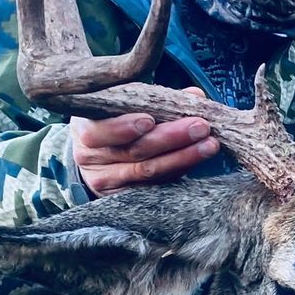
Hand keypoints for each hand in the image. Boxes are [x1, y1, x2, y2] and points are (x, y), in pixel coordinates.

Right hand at [72, 88, 221, 194]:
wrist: (94, 153)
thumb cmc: (113, 118)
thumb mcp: (122, 102)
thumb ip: (153, 97)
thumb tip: (194, 96)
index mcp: (84, 129)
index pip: (100, 131)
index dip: (123, 127)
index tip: (149, 119)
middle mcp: (89, 158)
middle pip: (133, 152)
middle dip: (170, 139)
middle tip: (201, 127)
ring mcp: (105, 182)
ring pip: (147, 172)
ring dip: (182, 158)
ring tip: (209, 145)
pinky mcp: (121, 198)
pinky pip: (153, 187)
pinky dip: (178, 172)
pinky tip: (196, 161)